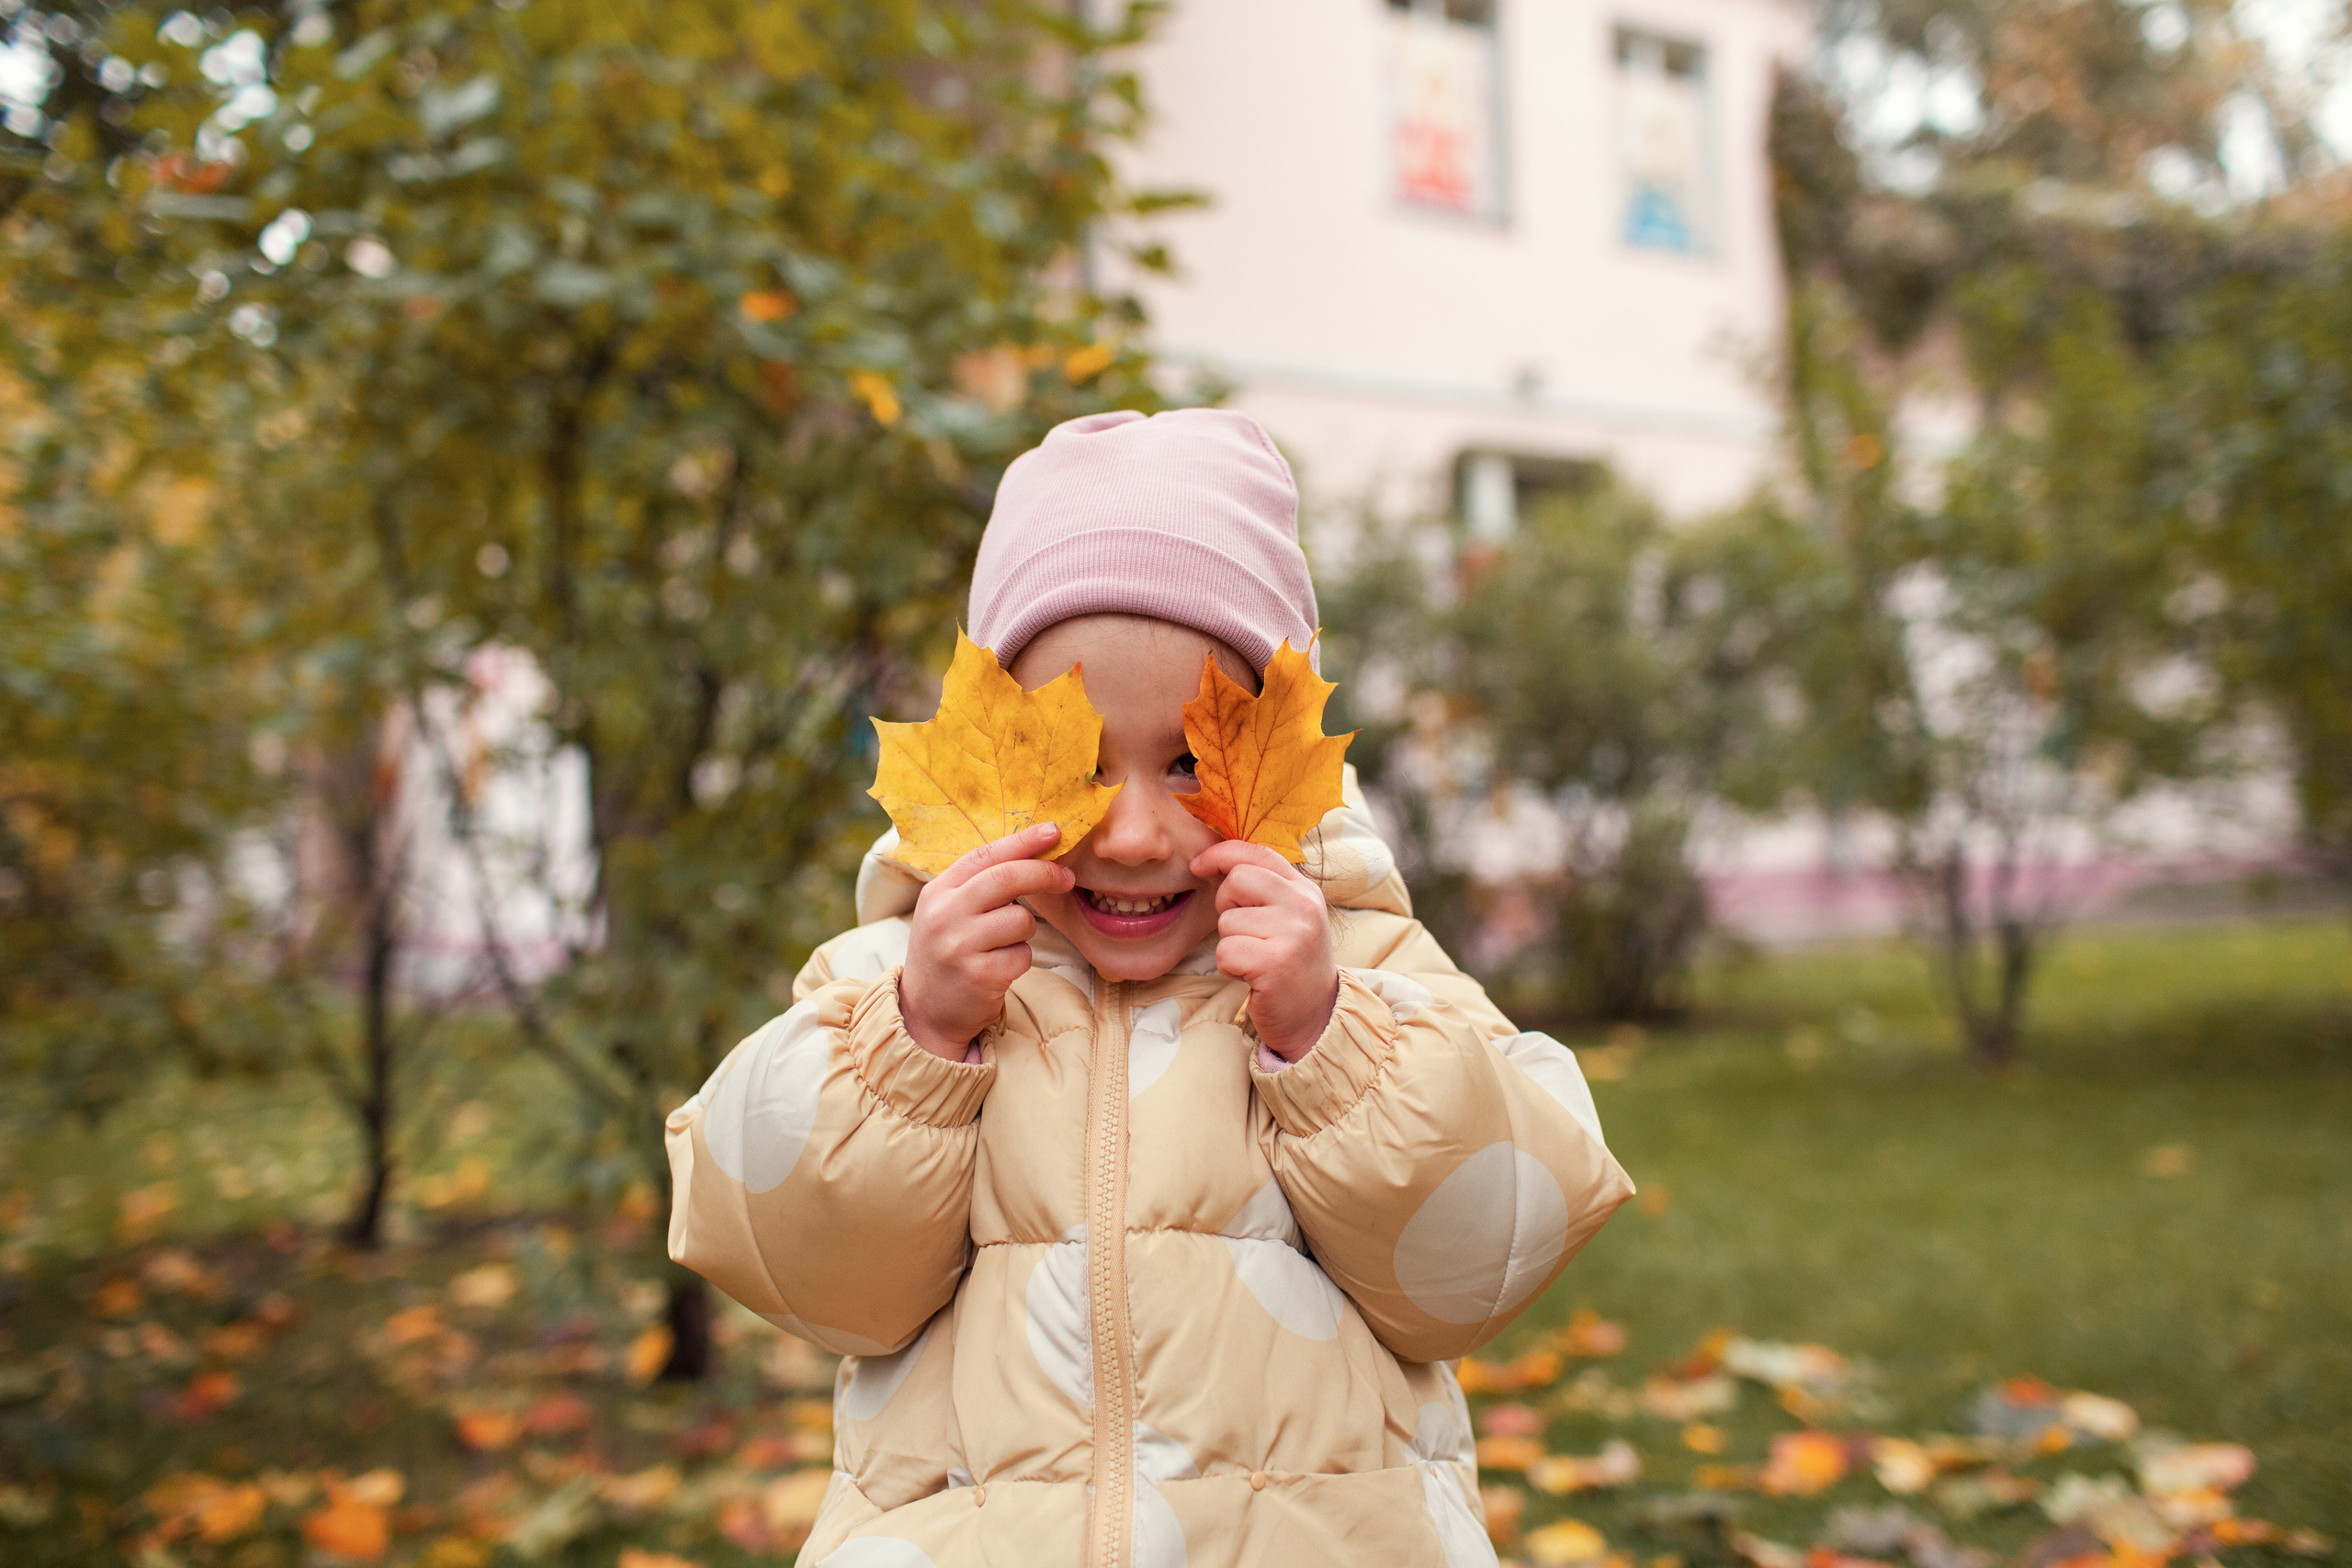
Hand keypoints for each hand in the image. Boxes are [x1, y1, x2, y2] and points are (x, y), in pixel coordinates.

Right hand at [900, 823, 1073, 1060]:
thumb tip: (1034, 853)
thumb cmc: (948, 952)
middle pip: (1006, 879)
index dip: (1023, 841)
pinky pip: (1022, 955)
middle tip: (1067, 877)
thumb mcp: (949, 911)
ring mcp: (959, 946)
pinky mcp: (978, 976)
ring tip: (1003, 944)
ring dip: (1025, 931)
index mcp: (937, 892)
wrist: (926, 1011)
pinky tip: (999, 968)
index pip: (985, 856)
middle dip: (1044, 873)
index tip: (1054, 831)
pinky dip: (1020, 960)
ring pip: (1021, 920)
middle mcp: (944, 915)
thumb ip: (980, 884)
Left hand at [1190, 840, 1337, 1063]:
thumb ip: (1264, 888)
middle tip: (1244, 932)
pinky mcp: (1275, 963)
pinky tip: (1250, 975)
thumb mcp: (1289, 917)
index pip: (1257, 852)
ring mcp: (1293, 934)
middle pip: (1236, 880)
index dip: (1221, 853)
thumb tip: (1216, 861)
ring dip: (1230, 943)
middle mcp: (1303, 906)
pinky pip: (1225, 951)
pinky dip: (1229, 967)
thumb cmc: (1291, 964)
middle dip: (1226, 906)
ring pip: (1227, 920)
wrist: (1316, 1016)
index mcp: (1305, 890)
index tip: (1199, 864)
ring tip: (1255, 959)